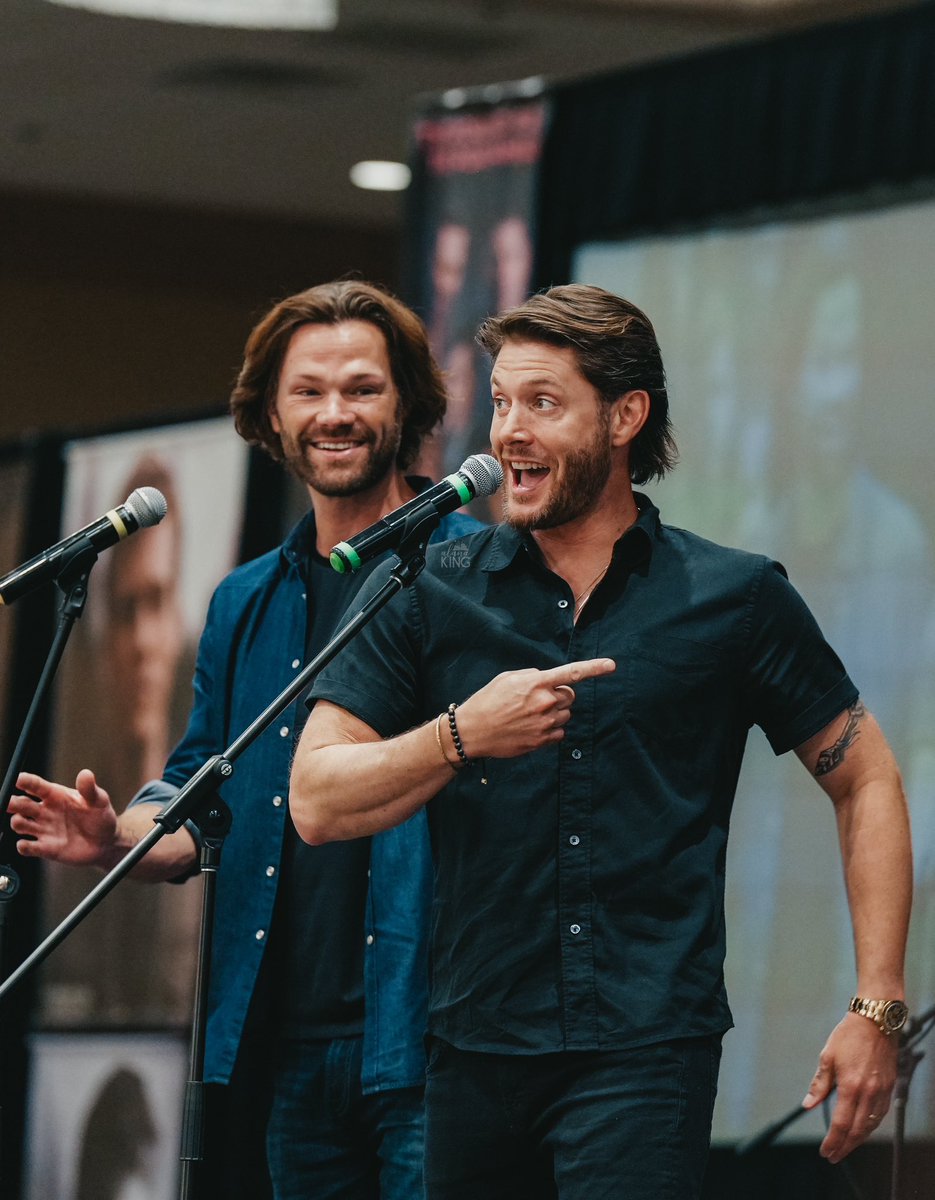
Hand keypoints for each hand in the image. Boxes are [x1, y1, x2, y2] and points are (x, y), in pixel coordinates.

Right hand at [8, 769, 118, 866]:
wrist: (106, 842)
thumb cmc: (101, 816)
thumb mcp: (99, 801)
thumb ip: (89, 789)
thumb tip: (86, 774)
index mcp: (56, 795)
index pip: (36, 786)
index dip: (26, 781)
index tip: (19, 780)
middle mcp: (45, 811)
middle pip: (21, 804)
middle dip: (13, 803)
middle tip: (13, 803)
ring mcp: (44, 829)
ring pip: (20, 824)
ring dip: (17, 822)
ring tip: (21, 821)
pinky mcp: (45, 848)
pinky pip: (28, 847)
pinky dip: (23, 846)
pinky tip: (26, 845)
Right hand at [455, 658, 615, 760]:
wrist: (473, 731)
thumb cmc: (487, 701)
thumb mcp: (507, 678)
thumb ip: (532, 676)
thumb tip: (547, 680)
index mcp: (536, 683)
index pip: (572, 673)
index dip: (594, 668)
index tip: (612, 665)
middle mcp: (545, 702)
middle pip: (570, 696)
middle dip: (559, 696)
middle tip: (538, 699)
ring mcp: (545, 723)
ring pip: (566, 714)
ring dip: (555, 713)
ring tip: (530, 715)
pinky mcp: (543, 741)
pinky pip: (560, 733)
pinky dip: (551, 730)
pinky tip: (531, 728)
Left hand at [802, 1012, 898, 1162]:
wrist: (875, 1021)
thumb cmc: (849, 1035)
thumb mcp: (827, 1057)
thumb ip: (819, 1084)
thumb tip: (807, 1104)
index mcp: (850, 1086)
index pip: (841, 1124)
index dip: (833, 1141)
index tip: (825, 1151)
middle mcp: (868, 1092)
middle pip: (857, 1131)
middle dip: (844, 1147)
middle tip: (834, 1156)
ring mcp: (881, 1091)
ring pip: (871, 1126)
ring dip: (858, 1140)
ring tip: (845, 1146)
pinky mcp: (889, 1087)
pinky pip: (880, 1115)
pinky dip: (870, 1126)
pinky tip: (862, 1129)